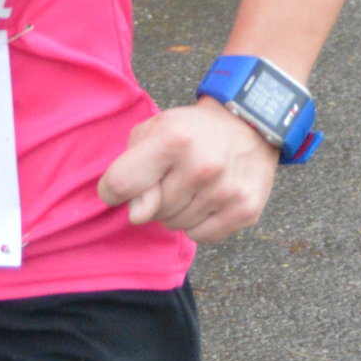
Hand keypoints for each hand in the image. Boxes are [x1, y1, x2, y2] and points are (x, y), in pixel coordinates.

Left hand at [96, 99, 278, 242]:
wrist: (247, 124)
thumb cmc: (191, 130)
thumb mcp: (153, 131)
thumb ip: (132, 168)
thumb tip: (138, 214)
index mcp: (175, 140)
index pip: (123, 183)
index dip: (113, 190)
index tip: (120, 187)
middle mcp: (203, 166)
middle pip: (151, 211)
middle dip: (153, 199)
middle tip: (170, 177)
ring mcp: (227, 191)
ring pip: (176, 225)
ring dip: (175, 211)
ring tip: (191, 186)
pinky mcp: (246, 210)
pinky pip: (201, 236)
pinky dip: (198, 223)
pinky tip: (208, 199)